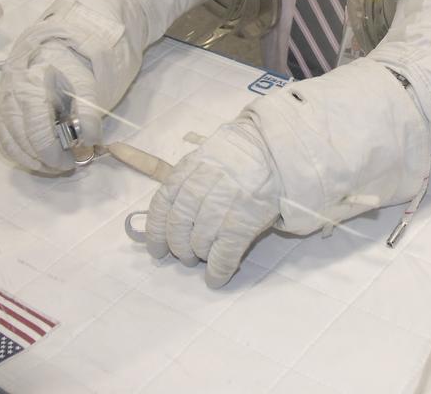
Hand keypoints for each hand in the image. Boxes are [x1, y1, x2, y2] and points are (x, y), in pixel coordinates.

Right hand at [0, 27, 99, 174]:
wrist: (50, 51)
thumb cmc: (69, 70)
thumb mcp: (86, 86)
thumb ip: (89, 113)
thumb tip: (91, 141)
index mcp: (32, 86)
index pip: (37, 130)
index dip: (53, 153)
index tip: (70, 162)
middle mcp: (11, 96)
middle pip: (22, 140)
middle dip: (45, 160)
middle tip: (66, 166)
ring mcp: (2, 105)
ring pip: (10, 144)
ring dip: (32, 161)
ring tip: (53, 166)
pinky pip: (4, 141)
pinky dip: (20, 155)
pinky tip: (37, 160)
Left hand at [145, 118, 279, 287]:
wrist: (275, 152)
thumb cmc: (238, 158)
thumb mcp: (204, 159)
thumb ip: (185, 183)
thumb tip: (168, 218)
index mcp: (187, 172)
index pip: (160, 208)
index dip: (156, 234)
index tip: (157, 250)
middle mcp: (199, 189)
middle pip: (177, 229)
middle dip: (179, 248)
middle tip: (186, 256)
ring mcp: (221, 206)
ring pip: (198, 243)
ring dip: (199, 257)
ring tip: (204, 258)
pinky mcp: (242, 222)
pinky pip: (223, 255)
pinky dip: (217, 271)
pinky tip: (215, 278)